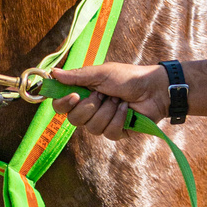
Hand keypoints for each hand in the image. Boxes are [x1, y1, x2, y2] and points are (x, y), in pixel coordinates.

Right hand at [51, 63, 169, 139]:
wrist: (153, 88)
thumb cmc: (127, 77)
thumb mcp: (101, 73)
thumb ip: (77, 76)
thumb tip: (53, 74)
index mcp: (82, 94)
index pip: (61, 106)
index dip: (63, 104)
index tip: (74, 96)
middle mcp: (89, 110)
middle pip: (74, 120)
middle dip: (90, 106)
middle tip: (102, 94)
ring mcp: (103, 122)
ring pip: (92, 128)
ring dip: (107, 111)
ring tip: (118, 100)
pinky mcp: (117, 132)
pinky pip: (109, 132)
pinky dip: (119, 119)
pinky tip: (126, 110)